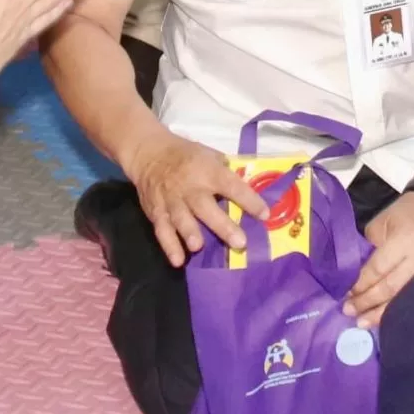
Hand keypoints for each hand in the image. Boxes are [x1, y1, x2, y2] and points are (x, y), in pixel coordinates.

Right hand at [124, 128, 267, 265]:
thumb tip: (246, 188)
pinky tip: (178, 261)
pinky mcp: (156, 212)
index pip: (232, 186)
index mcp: (208, 171)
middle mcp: (190, 187)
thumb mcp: (210, 154)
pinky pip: (162, 230)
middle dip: (222, 225)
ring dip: (189, 233)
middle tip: (239, 242)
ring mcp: (172, 200)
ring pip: (181, 219)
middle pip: (206, 207)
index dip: (249, 200)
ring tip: (199, 247)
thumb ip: (226, 172)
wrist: (149, 153)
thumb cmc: (186, 155)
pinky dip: (169, 246)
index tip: (264, 214)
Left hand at [345, 190, 413, 322]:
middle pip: (390, 287)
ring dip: (380, 312)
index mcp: (404, 239)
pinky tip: (383, 318)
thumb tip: (356, 275)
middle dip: (367, 301)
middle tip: (349, 311)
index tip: (346, 293)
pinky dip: (396, 309)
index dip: (361, 283)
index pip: (378, 268)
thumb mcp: (381, 223)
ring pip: (403, 298)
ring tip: (362, 322)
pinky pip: (413, 297)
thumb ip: (369, 248)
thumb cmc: (404, 213)